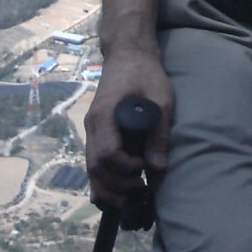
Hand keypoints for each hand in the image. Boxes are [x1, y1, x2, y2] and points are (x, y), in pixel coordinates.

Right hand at [84, 44, 173, 210]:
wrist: (127, 53)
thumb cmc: (145, 72)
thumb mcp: (160, 97)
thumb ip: (158, 132)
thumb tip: (157, 167)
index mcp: (104, 114)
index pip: (107, 154)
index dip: (125, 168)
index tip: (144, 167)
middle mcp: (92, 125)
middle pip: (95, 167)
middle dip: (116, 185)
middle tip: (140, 188)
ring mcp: (91, 129)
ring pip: (90, 168)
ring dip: (108, 187)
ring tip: (129, 198)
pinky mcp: (96, 131)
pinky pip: (93, 161)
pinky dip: (101, 180)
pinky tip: (113, 193)